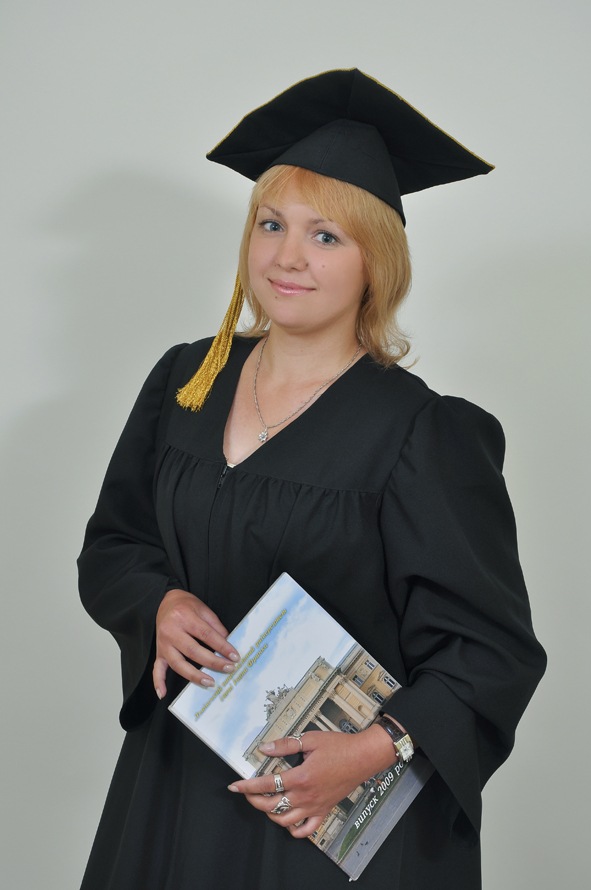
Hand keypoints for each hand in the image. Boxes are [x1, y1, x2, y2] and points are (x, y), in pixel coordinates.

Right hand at [153, 588, 239, 697]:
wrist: (165, 601)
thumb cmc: (186, 605)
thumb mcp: (203, 609)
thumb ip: (215, 626)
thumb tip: (228, 645)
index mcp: (184, 617)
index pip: (206, 635)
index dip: (222, 646)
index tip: (235, 656)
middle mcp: (171, 630)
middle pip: (193, 651)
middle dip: (212, 662)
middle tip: (228, 669)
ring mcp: (163, 643)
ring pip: (178, 663)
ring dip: (194, 675)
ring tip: (210, 682)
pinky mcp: (158, 652)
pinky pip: (156, 669)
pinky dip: (158, 682)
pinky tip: (164, 693)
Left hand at [227, 726, 396, 837]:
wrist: (363, 757)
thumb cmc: (339, 746)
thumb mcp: (310, 739)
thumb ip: (285, 745)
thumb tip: (265, 748)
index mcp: (300, 777)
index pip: (267, 784)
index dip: (247, 786)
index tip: (235, 786)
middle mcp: (305, 796)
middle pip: (272, 806)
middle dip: (254, 801)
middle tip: (246, 793)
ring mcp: (315, 806)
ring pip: (286, 821)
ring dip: (270, 815)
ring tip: (264, 804)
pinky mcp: (324, 810)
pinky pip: (307, 829)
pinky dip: (294, 830)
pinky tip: (288, 822)